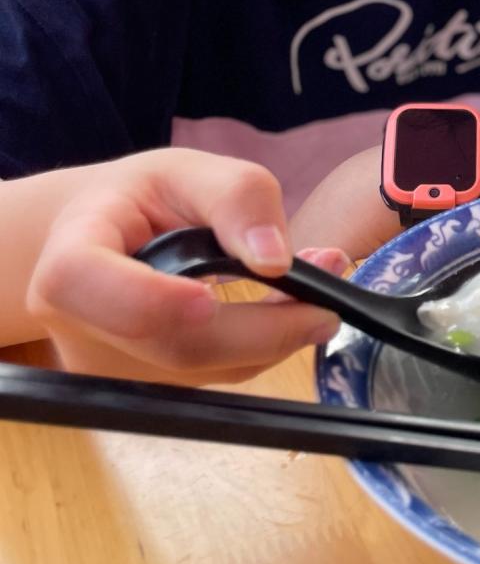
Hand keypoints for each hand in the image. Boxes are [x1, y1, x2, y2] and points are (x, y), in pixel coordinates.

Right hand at [27, 149, 344, 383]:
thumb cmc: (140, 201)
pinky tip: (288, 307)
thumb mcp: (187, 171)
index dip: (147, 301)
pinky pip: (214, 375)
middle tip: (328, 301)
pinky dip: (260, 344)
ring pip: (205, 369)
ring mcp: (111, 371)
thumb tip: (275, 259)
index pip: (86, 287)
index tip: (209, 297)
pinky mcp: (146, 392)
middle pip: (173, 346)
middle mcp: (80, 329)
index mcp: (67, 259)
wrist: (98, 243)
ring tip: (318, 284)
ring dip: (274, 336)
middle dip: (263, 328)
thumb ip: (236, 197)